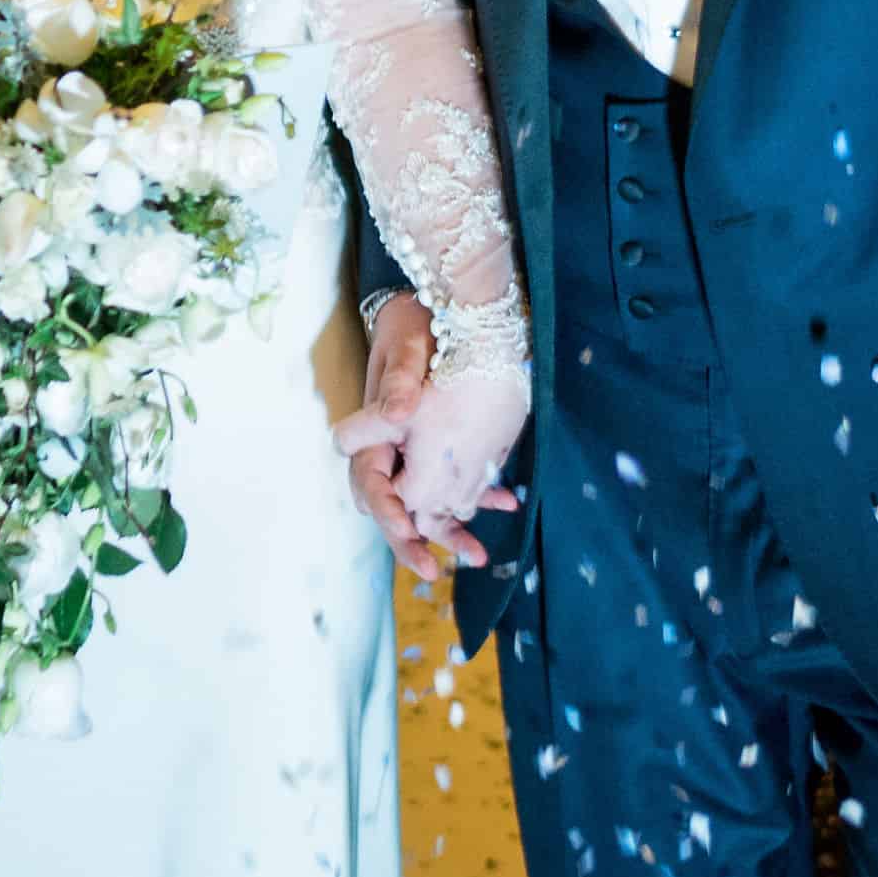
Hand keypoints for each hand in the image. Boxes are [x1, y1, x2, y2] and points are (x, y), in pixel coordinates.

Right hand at [339, 293, 495, 576]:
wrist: (436, 306)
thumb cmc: (412, 324)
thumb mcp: (406, 343)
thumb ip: (400, 380)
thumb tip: (397, 414)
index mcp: (373, 431)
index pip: (370, 481)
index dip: (386, 509)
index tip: (407, 530)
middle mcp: (390, 448)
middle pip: (393, 506)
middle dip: (412, 541)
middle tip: (431, 570)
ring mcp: (415, 452)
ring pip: (426, 503)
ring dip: (450, 530)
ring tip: (478, 556)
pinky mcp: (440, 447)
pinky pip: (454, 483)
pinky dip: (477, 498)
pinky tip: (507, 506)